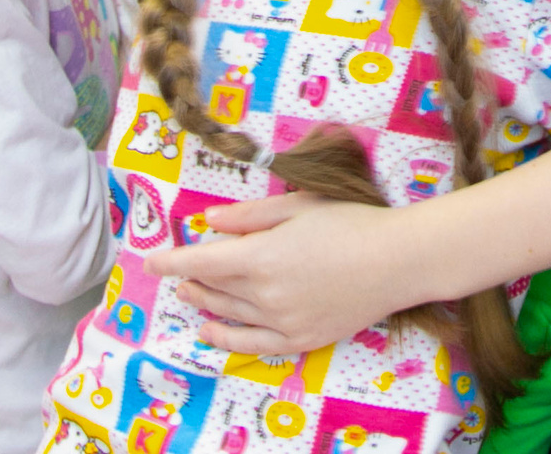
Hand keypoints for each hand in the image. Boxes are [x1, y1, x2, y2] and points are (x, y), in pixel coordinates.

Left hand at [142, 194, 419, 354]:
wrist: (399, 261)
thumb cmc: (352, 223)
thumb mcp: (300, 206)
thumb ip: (250, 216)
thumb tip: (208, 222)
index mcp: (262, 256)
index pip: (201, 261)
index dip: (171, 261)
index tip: (151, 261)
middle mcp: (264, 294)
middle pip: (213, 287)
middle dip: (191, 279)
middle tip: (182, 273)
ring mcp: (281, 321)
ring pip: (227, 313)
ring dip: (203, 303)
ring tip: (191, 295)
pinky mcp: (299, 340)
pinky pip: (250, 344)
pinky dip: (224, 337)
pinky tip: (210, 330)